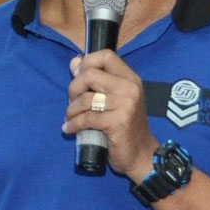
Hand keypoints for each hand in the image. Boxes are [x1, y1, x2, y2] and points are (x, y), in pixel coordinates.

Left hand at [62, 50, 157, 178]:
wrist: (140, 154)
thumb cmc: (123, 126)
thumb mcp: (113, 99)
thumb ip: (95, 80)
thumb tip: (74, 62)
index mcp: (130, 78)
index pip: (106, 55)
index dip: (86, 62)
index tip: (78, 77)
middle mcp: (130, 88)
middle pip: (90, 74)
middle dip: (74, 88)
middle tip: (72, 102)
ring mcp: (126, 105)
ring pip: (86, 98)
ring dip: (71, 109)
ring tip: (70, 117)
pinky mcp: (118, 122)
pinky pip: (86, 118)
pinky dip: (73, 124)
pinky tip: (69, 129)